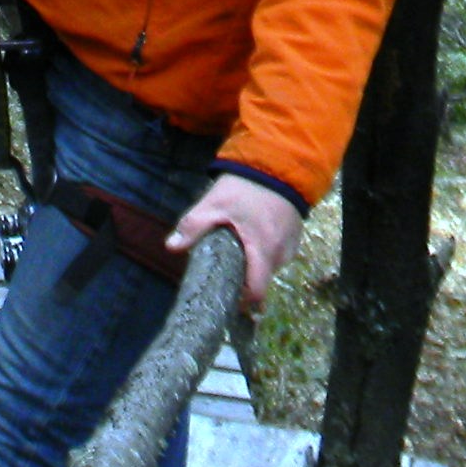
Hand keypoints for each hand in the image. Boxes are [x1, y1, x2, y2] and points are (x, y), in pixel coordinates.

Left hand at [165, 174, 305, 310]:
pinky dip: (265, 251)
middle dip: (244, 279)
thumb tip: (171, 247)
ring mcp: (291, 245)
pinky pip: (278, 253)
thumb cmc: (245, 187)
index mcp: (263, 251)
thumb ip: (193, 227)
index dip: (243, 302)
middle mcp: (282, 253)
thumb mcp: (214, 204)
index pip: (257, 292)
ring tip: (237, 249)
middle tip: (225, 268)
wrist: (278, 163)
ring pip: (270, 266)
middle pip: (262, 279)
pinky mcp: (295, 236)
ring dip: (255, 263)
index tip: (229, 303)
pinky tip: (252, 237)